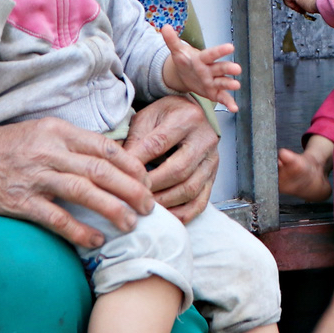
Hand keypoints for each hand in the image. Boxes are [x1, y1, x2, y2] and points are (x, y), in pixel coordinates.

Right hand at [0, 115, 154, 249]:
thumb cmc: (11, 147)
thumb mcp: (45, 134)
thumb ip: (76, 145)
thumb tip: (114, 162)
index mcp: (59, 132)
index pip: (105, 148)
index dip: (131, 166)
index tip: (147, 181)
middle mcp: (49, 151)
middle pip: (101, 171)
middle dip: (131, 190)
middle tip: (149, 206)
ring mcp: (34, 176)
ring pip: (83, 192)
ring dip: (112, 210)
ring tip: (130, 224)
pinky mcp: (20, 201)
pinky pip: (56, 218)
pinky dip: (79, 230)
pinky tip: (96, 240)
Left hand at [122, 95, 221, 223]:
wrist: (190, 116)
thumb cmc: (165, 116)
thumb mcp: (147, 117)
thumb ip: (135, 139)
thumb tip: (120, 167)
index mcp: (188, 118)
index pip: (159, 144)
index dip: (138, 162)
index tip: (120, 174)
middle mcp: (205, 140)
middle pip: (178, 170)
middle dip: (152, 186)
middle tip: (132, 194)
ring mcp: (212, 161)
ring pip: (190, 189)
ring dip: (165, 202)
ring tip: (144, 207)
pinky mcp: (213, 178)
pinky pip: (200, 203)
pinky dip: (181, 214)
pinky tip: (165, 216)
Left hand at [160, 26, 241, 112]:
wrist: (187, 74)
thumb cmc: (185, 61)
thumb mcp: (177, 51)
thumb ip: (172, 40)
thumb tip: (164, 27)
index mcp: (203, 58)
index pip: (211, 54)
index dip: (220, 51)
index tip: (230, 47)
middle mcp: (212, 69)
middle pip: (221, 68)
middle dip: (229, 68)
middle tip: (237, 68)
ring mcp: (214, 81)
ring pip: (224, 82)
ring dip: (230, 84)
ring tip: (236, 86)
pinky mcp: (215, 92)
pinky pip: (223, 97)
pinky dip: (229, 103)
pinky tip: (235, 108)